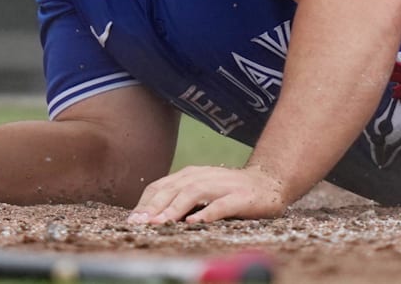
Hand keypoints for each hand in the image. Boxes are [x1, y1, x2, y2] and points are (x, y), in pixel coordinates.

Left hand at [128, 165, 288, 223]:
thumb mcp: (201, 191)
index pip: (161, 186)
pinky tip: (194, 222)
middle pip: (173, 188)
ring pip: (193, 193)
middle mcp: (204, 176)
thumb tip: (149, 217)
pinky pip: (222, 204)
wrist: (269, 183)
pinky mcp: (241, 197)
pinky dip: (207, 212)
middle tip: (139, 224)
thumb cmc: (230, 191)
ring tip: (160, 223)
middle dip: (154, 207)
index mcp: (191, 175)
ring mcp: (223, 185)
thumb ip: (179, 199)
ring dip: (174, 208)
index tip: (132, 220)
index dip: (145, 203)